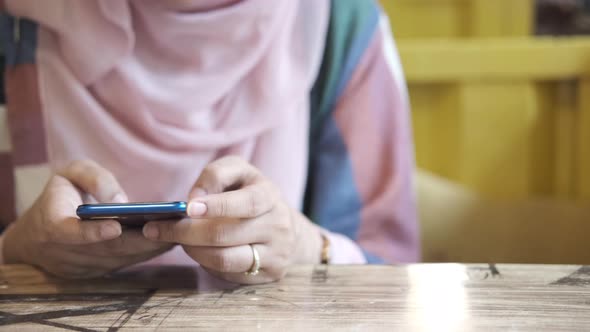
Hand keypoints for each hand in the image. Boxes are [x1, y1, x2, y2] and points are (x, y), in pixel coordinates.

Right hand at [2, 160, 172, 277]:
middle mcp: (64, 252)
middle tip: (168, 229)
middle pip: (105, 250)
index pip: (69, 232)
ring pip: (118, 260)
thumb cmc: (58, 197)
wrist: (34, 236)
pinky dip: (145, 254)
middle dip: (139, 241)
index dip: (92, 232)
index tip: (115, 227)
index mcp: (51, 225)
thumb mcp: (69, 174)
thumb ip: (94, 178)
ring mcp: (80, 268)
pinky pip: (123, 264)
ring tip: (175, 234)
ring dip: (148, 249)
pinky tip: (167, 242)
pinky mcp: (94, 274)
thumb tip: (120, 201)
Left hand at [143, 156, 323, 283]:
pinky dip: (206, 263)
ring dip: (192, 250)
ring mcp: (276, 252)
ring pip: (224, 259)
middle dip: (186, 232)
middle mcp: (277, 225)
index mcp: (269, 195)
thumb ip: (216, 175)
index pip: (246, 202)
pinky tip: (198, 252)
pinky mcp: (270, 273)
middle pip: (225, 234)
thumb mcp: (239, 173)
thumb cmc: (250, 194)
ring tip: (176, 241)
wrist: (283, 226)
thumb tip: (193, 199)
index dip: (216, 205)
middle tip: (157, 229)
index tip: (188, 208)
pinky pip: (229, 274)